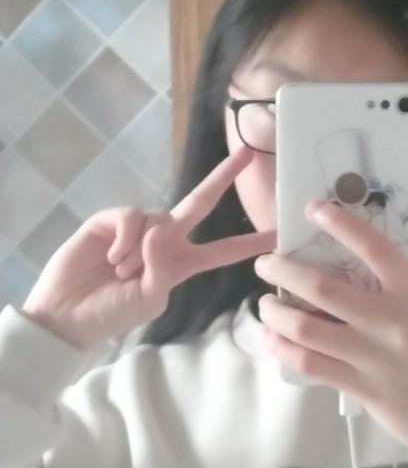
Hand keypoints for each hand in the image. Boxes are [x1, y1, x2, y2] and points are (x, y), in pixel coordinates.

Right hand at [23, 147, 275, 349]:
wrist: (69, 314)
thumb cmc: (114, 313)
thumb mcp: (151, 298)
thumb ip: (163, 268)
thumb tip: (159, 231)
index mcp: (182, 264)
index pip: (223, 251)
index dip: (249, 243)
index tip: (278, 234)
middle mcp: (166, 240)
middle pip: (200, 202)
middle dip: (223, 177)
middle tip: (247, 153)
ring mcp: (139, 228)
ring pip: (159, 216)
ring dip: (141, 250)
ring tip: (120, 272)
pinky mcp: (111, 219)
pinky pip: (132, 216)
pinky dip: (126, 237)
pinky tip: (112, 257)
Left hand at [254, 200, 407, 467]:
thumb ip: (398, 296)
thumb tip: (351, 278)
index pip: (373, 246)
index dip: (339, 222)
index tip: (313, 209)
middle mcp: (392, 320)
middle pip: (322, 286)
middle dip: (283, 270)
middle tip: (265, 265)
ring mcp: (374, 357)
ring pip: (306, 327)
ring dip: (275, 313)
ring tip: (265, 307)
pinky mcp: (363, 389)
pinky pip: (311, 365)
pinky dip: (284, 349)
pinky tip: (274, 341)